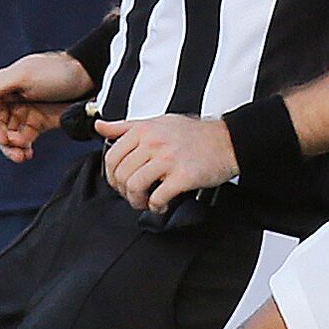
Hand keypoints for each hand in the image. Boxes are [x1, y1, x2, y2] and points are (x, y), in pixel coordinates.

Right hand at [0, 50, 90, 160]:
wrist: (89, 76)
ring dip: (12, 148)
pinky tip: (28, 154)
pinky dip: (23, 148)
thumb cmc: (55, 71)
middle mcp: (10, 100)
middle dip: (3, 141)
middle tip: (16, 150)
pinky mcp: (39, 122)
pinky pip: (24, 140)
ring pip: (8, 136)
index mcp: (2, 87)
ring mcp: (25, 112)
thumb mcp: (24, 76)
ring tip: (23, 156)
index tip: (2, 138)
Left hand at [96, 113, 236, 212]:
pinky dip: (156, 206)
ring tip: (146, 202)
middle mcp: (154, 143)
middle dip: (123, 191)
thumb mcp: (158, 122)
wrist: (229, 141)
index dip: (111, 176)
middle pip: (121, 174)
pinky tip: (162, 205)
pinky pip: (159, 196)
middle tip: (133, 195)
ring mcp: (169, 160)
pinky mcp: (183, 176)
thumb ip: (126, 126)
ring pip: (135, 186)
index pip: (112, 157)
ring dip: (136, 200)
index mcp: (144, 131)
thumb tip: (100, 126)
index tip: (120, 183)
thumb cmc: (195, 134)